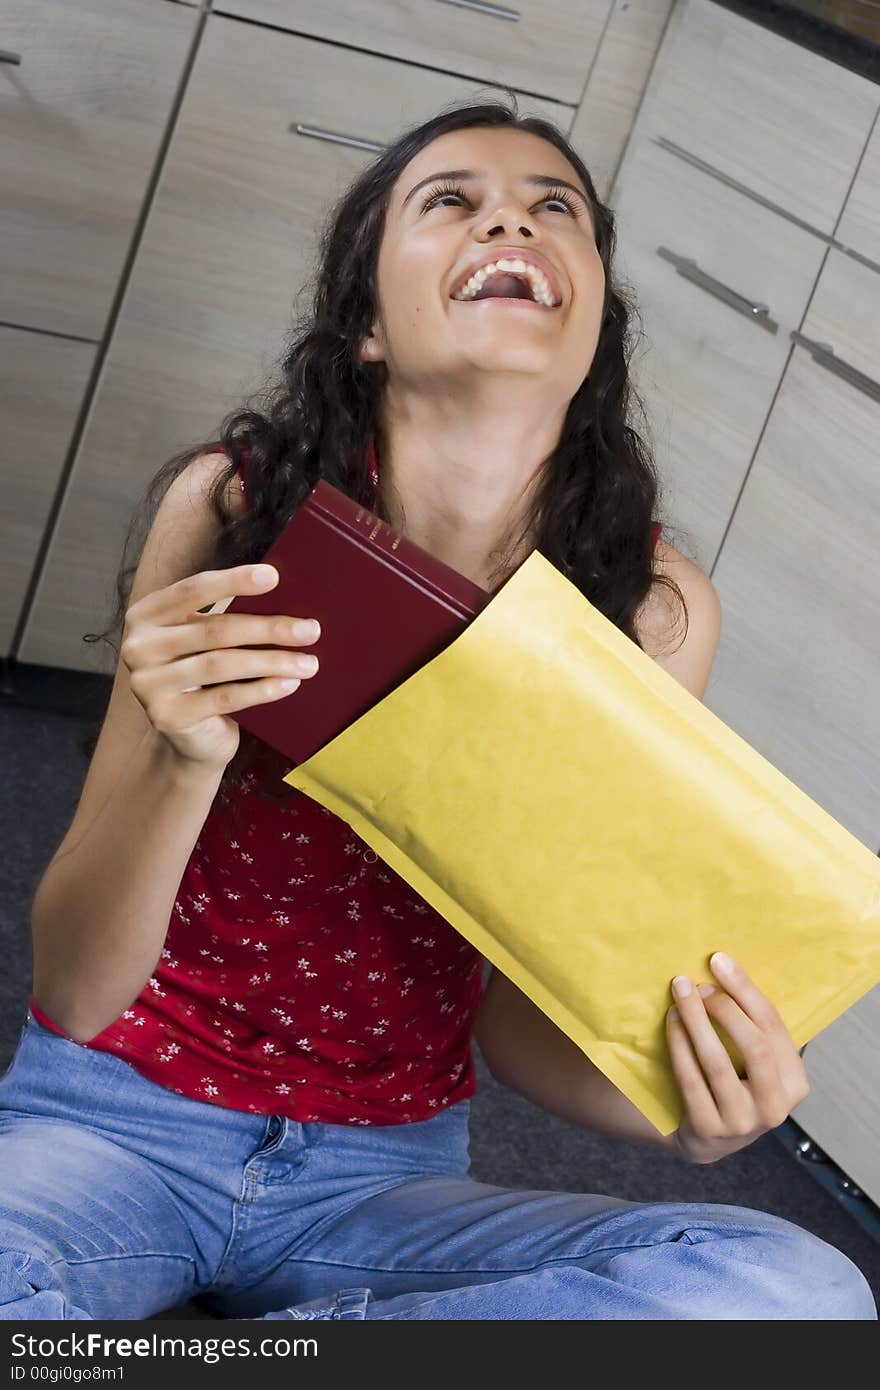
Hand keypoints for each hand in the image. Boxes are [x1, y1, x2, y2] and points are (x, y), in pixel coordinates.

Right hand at [121, 564, 320, 768]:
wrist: (192, 739)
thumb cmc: (206, 679)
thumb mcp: (205, 641)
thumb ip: (224, 617)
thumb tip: (285, 598)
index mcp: (146, 615)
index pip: (194, 589)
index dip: (234, 580)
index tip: (274, 577)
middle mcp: (138, 646)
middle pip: (214, 629)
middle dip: (268, 628)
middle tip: (310, 630)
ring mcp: (148, 684)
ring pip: (221, 664)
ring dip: (272, 661)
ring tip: (308, 663)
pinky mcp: (167, 716)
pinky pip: (224, 698)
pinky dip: (261, 689)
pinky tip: (289, 684)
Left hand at [665, 952, 809, 1164]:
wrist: (708, 1137)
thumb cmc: (735, 1083)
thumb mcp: (757, 1063)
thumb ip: (754, 1028)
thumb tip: (726, 969)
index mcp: (795, 1083)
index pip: (773, 1026)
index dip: (745, 989)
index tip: (718, 960)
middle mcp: (776, 1107)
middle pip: (753, 1044)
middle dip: (723, 1007)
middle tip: (696, 984)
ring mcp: (742, 1123)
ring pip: (717, 1061)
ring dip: (695, 1020)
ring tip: (679, 994)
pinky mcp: (708, 1129)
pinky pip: (690, 1078)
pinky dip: (679, 1044)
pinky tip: (671, 1021)